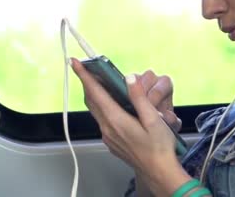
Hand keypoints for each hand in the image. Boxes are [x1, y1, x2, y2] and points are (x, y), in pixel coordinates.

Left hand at [70, 58, 191, 195]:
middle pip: (91, 100)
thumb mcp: (153, 120)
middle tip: (88, 68)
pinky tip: (112, 102)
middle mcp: (107, 128)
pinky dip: (102, 105)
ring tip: (100, 81)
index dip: (84, 76)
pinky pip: (102, 118)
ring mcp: (108, 136)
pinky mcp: (112, 140)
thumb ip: (139, 98)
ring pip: (96, 109)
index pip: (95, 93)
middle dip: (87, 82)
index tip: (75, 63)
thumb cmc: (159, 148)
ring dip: (95, 94)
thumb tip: (129, 79)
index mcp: (116, 120)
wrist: (159, 172)